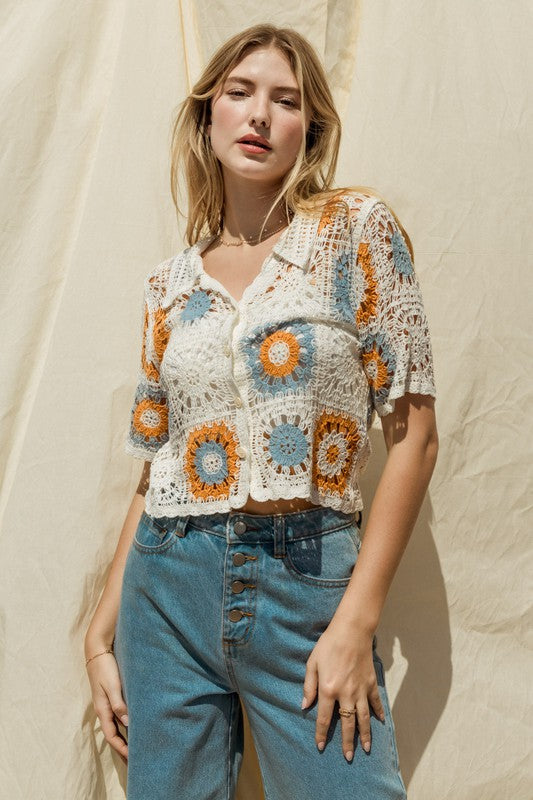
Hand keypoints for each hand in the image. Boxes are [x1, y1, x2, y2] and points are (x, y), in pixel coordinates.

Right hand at [85, 648, 128, 763]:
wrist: (98, 650)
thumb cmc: (105, 667)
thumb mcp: (112, 685)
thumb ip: (119, 703)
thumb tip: (127, 722)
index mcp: (103, 709)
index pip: (112, 736)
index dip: (121, 748)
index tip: (132, 758)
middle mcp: (104, 709)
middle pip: (114, 734)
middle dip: (123, 747)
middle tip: (135, 758)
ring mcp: (107, 703)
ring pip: (117, 725)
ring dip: (125, 737)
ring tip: (136, 745)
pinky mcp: (111, 695)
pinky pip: (119, 715)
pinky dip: (125, 724)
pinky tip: (134, 724)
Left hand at [301, 620, 385, 760]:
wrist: (351, 631)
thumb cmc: (328, 645)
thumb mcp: (312, 663)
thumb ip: (309, 686)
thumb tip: (305, 706)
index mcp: (329, 690)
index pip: (324, 718)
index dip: (322, 734)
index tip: (320, 746)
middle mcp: (346, 694)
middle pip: (347, 723)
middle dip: (347, 742)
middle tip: (348, 757)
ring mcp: (361, 690)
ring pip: (363, 718)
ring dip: (365, 735)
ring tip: (366, 749)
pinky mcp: (371, 683)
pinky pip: (375, 702)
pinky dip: (378, 713)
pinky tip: (379, 723)